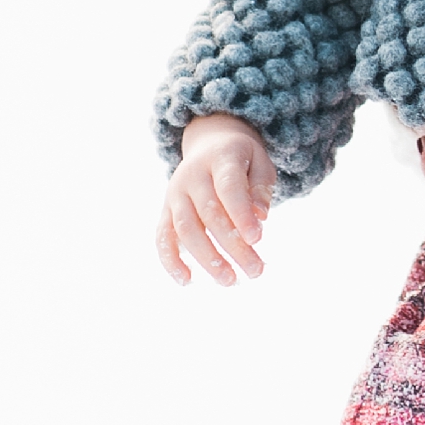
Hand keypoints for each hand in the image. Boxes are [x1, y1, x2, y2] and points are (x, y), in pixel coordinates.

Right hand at [159, 113, 276, 285]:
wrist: (209, 143)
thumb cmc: (241, 159)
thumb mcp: (260, 162)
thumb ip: (261, 187)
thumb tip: (260, 216)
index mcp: (220, 158)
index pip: (229, 188)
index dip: (241, 214)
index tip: (257, 239)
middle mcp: (192, 175)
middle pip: (210, 214)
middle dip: (233, 246)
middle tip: (255, 271)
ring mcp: (175, 193)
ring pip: (186, 229)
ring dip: (207, 258)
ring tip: (229, 280)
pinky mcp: (165, 210)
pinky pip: (162, 236)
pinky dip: (170, 259)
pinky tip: (186, 280)